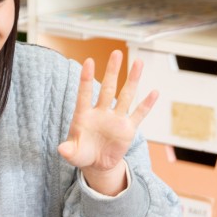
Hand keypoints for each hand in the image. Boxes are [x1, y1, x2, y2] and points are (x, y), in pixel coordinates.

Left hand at [58, 51, 158, 195]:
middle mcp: (101, 113)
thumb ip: (68, 150)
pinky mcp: (127, 129)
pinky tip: (154, 92)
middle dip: (112, 71)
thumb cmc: (81, 154)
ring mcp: (115, 119)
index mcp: (84, 115)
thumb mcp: (73, 154)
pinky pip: (139, 114)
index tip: (89, 61)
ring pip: (125, 96)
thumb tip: (62, 150)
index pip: (85, 94)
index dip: (86, 78)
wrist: (97, 164)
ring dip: (132, 80)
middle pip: (108, 88)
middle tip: (116, 53)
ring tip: (138, 62)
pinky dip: (146, 104)